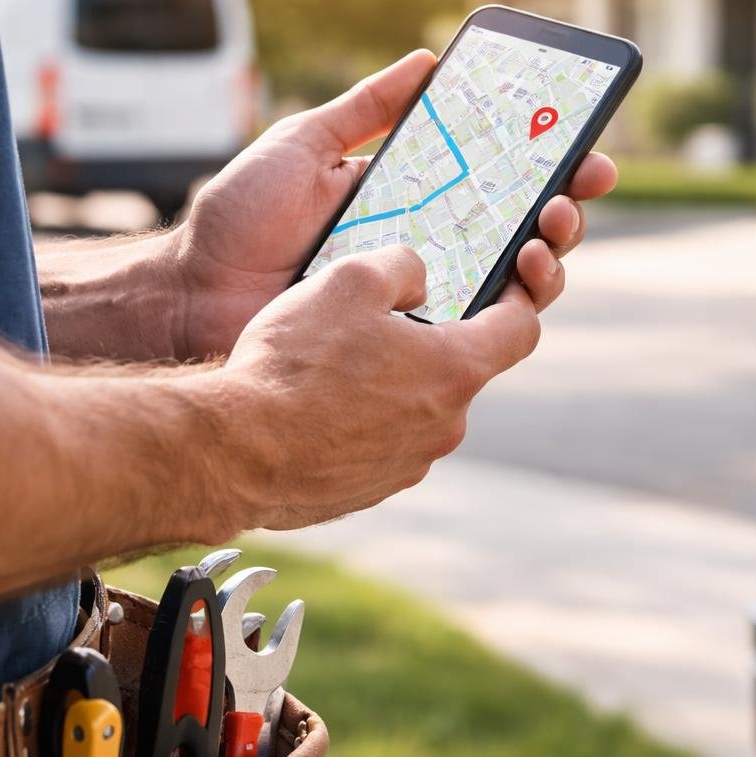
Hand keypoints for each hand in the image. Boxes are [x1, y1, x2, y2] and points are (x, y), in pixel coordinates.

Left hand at [169, 50, 618, 357]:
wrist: (194, 295)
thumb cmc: (239, 220)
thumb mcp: (304, 144)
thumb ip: (365, 107)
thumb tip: (428, 62)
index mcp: (406, 199)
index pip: (491, 179)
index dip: (545, 164)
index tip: (582, 144)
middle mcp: (421, 250)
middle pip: (516, 232)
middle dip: (563, 209)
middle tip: (571, 192)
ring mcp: (415, 301)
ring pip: (510, 286)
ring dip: (549, 256)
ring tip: (546, 234)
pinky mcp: (402, 347)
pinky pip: (471, 335)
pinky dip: (509, 308)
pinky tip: (520, 280)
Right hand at [199, 246, 540, 530]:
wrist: (235, 451)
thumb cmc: (294, 362)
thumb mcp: (349, 279)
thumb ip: (401, 265)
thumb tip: (418, 279)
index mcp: (455, 370)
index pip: (520, 330)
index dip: (517, 299)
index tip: (504, 286)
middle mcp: (445, 426)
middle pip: (458, 371)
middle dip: (428, 343)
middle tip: (376, 322)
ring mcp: (409, 465)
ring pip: (415, 409)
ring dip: (389, 385)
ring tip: (331, 366)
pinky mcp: (370, 490)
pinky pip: (378, 444)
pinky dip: (359, 422)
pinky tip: (314, 406)